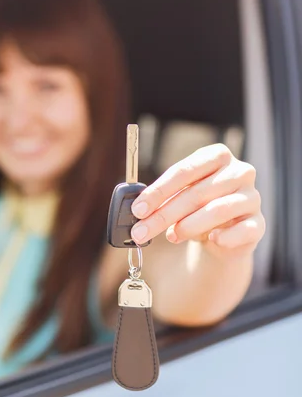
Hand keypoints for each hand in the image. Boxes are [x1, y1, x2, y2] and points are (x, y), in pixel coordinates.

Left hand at [130, 144, 264, 253]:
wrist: (222, 235)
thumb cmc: (197, 208)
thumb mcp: (179, 197)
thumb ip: (163, 199)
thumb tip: (138, 210)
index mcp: (217, 156)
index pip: (185, 170)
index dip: (158, 191)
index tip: (137, 209)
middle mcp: (239, 171)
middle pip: (197, 192)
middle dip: (164, 214)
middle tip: (141, 232)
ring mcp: (252, 197)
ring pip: (217, 210)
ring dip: (188, 226)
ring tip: (170, 237)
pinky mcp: (258, 223)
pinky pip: (241, 230)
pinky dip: (223, 237)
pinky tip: (211, 240)